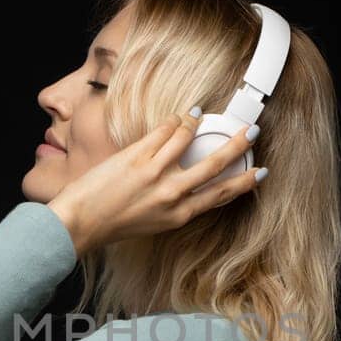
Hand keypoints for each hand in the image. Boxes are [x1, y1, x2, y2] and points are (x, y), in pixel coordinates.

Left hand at [46, 111, 263, 255]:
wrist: (80, 223)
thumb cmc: (114, 224)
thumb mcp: (154, 222)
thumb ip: (175, 204)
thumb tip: (189, 182)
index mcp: (179, 215)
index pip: (220, 195)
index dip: (244, 182)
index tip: (259, 172)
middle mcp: (172, 194)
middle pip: (214, 164)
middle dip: (237, 145)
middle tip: (252, 132)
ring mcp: (155, 173)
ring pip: (187, 138)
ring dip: (196, 123)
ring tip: (200, 115)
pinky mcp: (137, 156)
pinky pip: (164, 130)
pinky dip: (174, 121)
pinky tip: (177, 117)